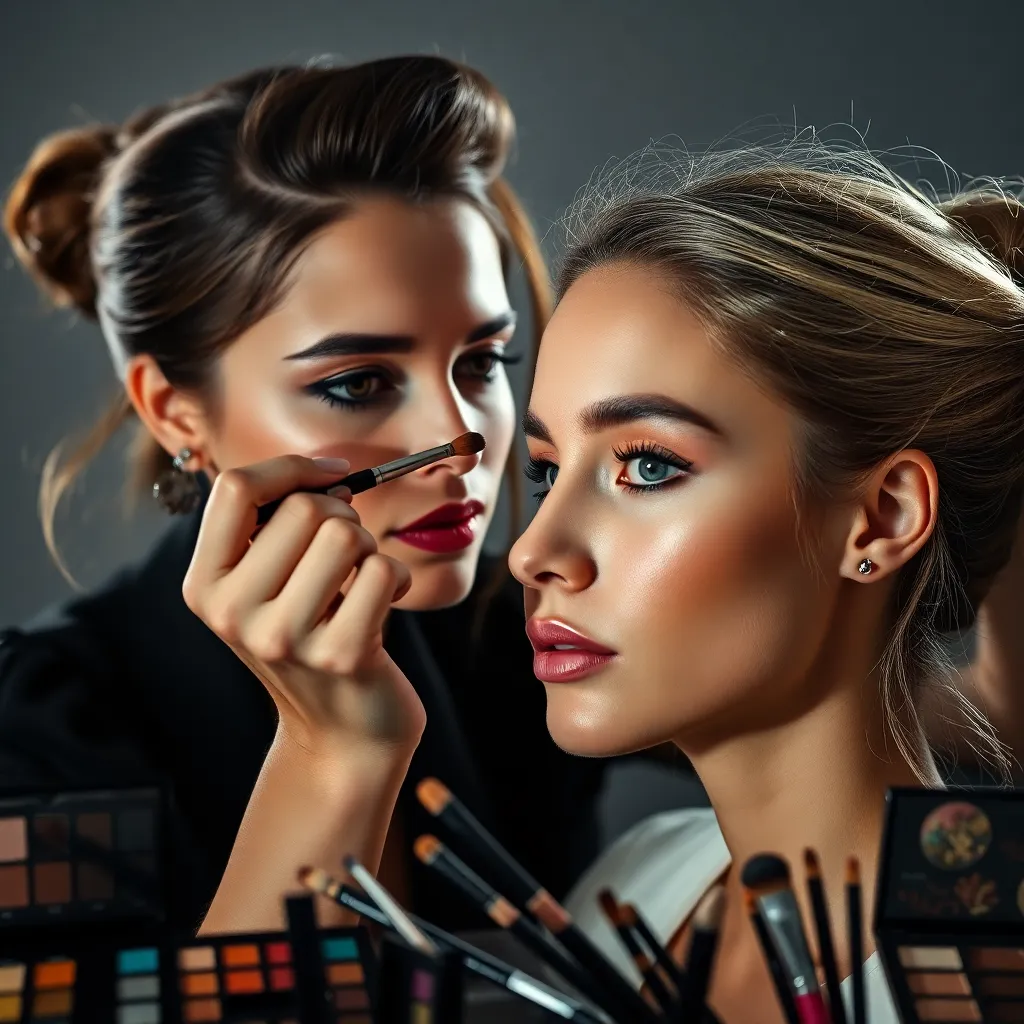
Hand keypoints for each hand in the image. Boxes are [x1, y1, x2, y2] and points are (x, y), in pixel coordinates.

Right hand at [182, 455, 426, 756]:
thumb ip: (271, 527)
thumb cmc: (312, 639)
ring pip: (346, 535)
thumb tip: (322, 470)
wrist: (342, 734)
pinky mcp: (340, 654)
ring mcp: (284, 638)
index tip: (332, 475)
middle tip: (347, 552)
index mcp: (205, 585)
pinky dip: (397, 577)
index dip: (293, 468)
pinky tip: (384, 603)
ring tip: (361, 580)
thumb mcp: (266, 587)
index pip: (235, 488)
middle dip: (343, 514)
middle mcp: (232, 613)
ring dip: (369, 547)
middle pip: (304, 508)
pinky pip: (383, 570)